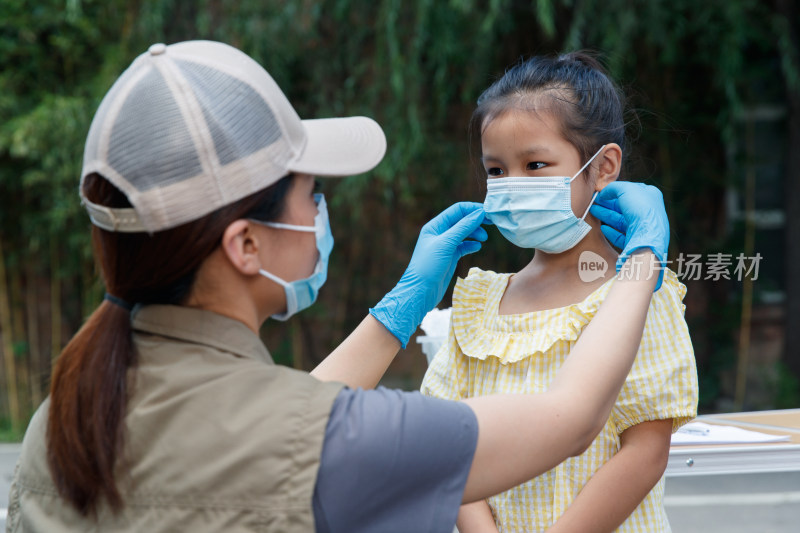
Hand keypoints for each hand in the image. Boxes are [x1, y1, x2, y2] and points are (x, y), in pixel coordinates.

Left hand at [369, 202, 487, 346]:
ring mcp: (445, 246)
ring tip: (484, 239)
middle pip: (462, 220)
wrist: (420, 291)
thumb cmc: (429, 266)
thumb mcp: (446, 244)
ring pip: (464, 233)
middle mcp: (440, 233)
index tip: (488, 213)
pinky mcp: (449, 257)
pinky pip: (463, 247)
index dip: (473, 209)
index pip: (457, 210)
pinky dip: (471, 245)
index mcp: (435, 226)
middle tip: (491, 224)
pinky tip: (477, 247)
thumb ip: (463, 227)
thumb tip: (479, 213)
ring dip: (475, 233)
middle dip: (476, 221)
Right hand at [589, 182, 668, 290]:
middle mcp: (648, 212)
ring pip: (621, 220)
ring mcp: (642, 228)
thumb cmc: (640, 209)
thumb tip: (603, 193)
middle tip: (594, 201)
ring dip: (606, 215)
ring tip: (592, 211)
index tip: (602, 192)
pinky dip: (611, 231)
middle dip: (608, 203)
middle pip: (624, 206)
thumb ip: (613, 188)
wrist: (647, 236)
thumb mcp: (626, 189)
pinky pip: (621, 236)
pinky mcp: (635, 241)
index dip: (616, 190)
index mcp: (651, 196)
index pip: (631, 191)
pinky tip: (602, 228)